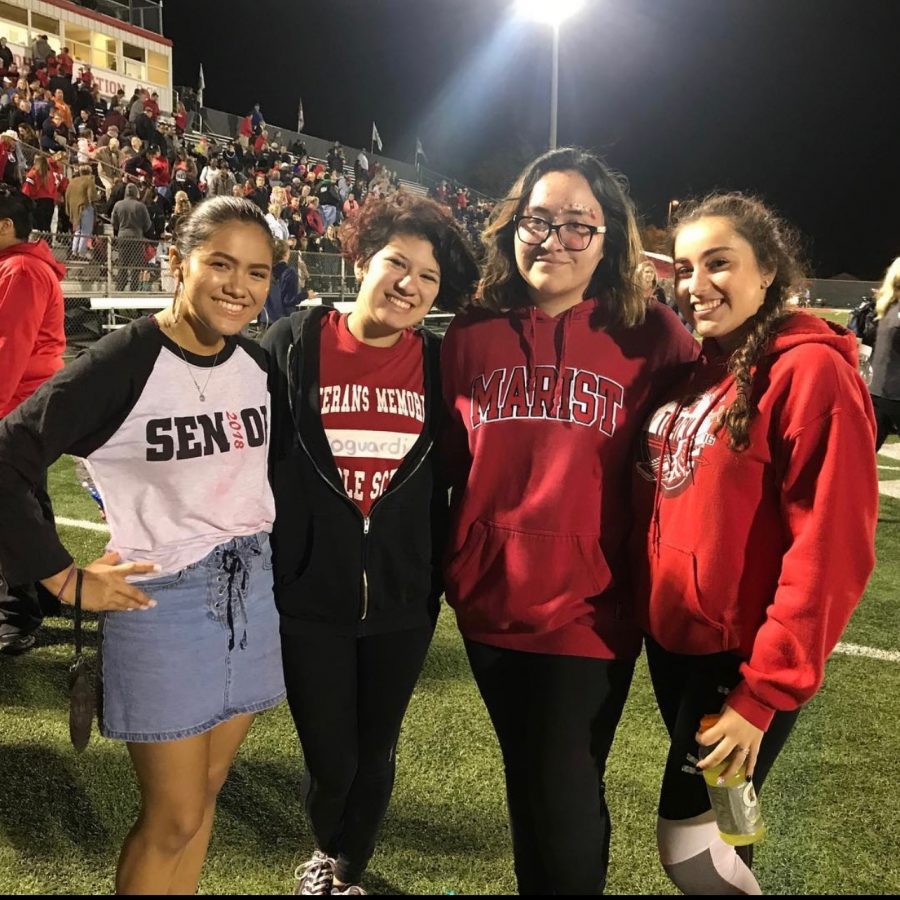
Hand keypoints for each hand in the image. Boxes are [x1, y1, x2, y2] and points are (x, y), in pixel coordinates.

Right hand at [41, 552, 158, 611]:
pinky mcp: (104, 605)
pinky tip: (130, 609)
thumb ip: (110, 559)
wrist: (71, 586)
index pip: (134, 568)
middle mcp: (115, 585)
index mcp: (115, 572)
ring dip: (137, 605)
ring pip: (127, 602)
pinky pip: (117, 607)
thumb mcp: (98, 563)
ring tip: (145, 607)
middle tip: (153, 603)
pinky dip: (124, 608)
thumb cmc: (85, 573)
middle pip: (133, 592)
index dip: (147, 568)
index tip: (159, 568)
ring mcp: (110, 596)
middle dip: (144, 598)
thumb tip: (118, 553)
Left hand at [695, 704, 763, 780]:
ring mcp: (746, 743)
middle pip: (719, 755)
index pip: (707, 738)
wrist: (761, 699)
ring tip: (721, 780)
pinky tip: (747, 778)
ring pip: (736, 762)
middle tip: (700, 767)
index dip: (699, 738)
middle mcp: (734, 737)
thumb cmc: (741, 700)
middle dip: (708, 762)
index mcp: (725, 726)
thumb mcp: (725, 708)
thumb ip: (719, 719)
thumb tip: (711, 725)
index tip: (698, 737)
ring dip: (728, 772)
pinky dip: (750, 769)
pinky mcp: (756, 744)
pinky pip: (753, 759)